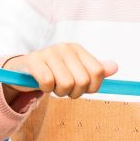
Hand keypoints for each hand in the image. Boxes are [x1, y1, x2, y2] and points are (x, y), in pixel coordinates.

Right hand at [0, 43, 115, 104]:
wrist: (24, 70)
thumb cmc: (54, 72)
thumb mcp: (75, 70)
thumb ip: (94, 70)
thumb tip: (115, 67)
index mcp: (78, 49)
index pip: (98, 72)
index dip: (93, 87)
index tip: (83, 89)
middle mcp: (65, 48)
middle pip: (83, 81)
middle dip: (74, 92)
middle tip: (64, 89)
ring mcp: (49, 52)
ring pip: (66, 84)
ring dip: (59, 92)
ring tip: (54, 86)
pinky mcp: (34, 60)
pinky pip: (48, 82)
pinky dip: (46, 89)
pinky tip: (42, 84)